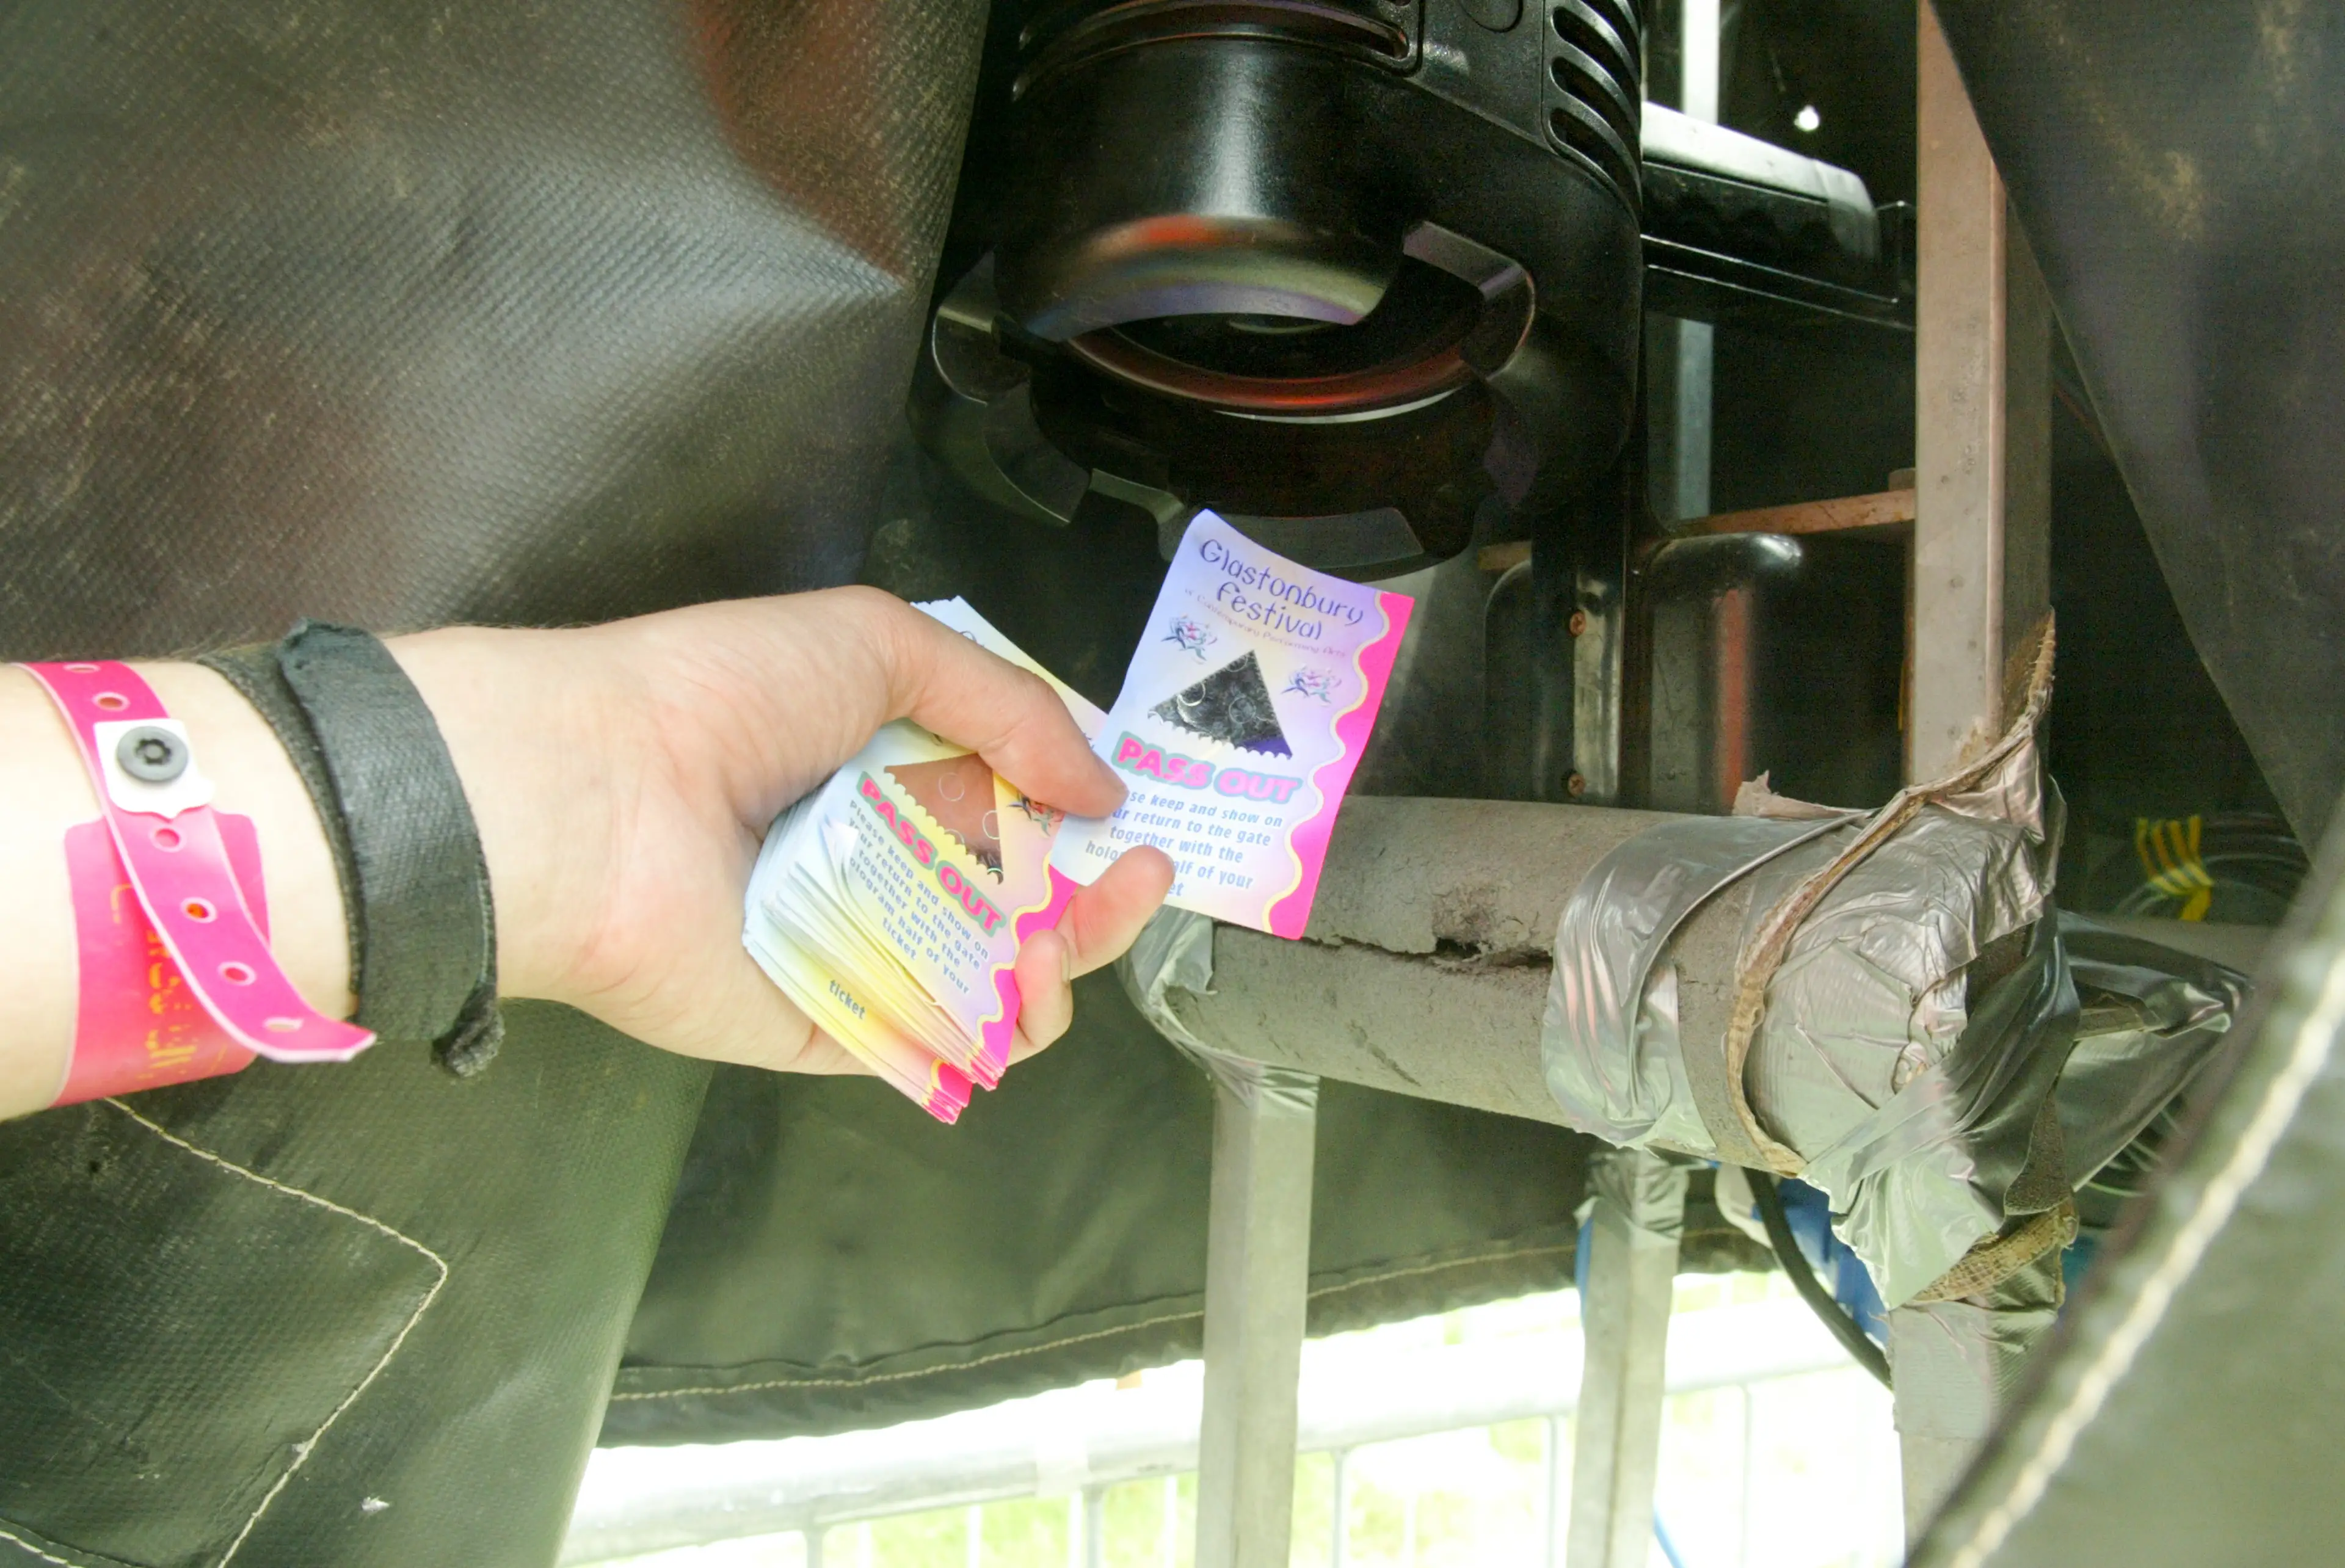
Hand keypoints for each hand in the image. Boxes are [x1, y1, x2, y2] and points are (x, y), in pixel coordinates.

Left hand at [392, 588, 1173, 1075]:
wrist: (599, 795)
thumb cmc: (725, 696)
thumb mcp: (880, 642)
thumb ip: (1011, 707)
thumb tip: (1106, 788)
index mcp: (882, 776)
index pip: (1008, 811)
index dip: (1079, 815)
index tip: (1136, 811)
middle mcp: (878, 870)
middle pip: (1021, 906)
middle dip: (1100, 896)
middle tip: (1149, 873)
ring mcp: (861, 957)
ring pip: (999, 985)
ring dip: (1062, 957)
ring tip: (1071, 921)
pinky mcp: (837, 1032)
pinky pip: (943, 1044)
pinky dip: (1002, 1018)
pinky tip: (1026, 968)